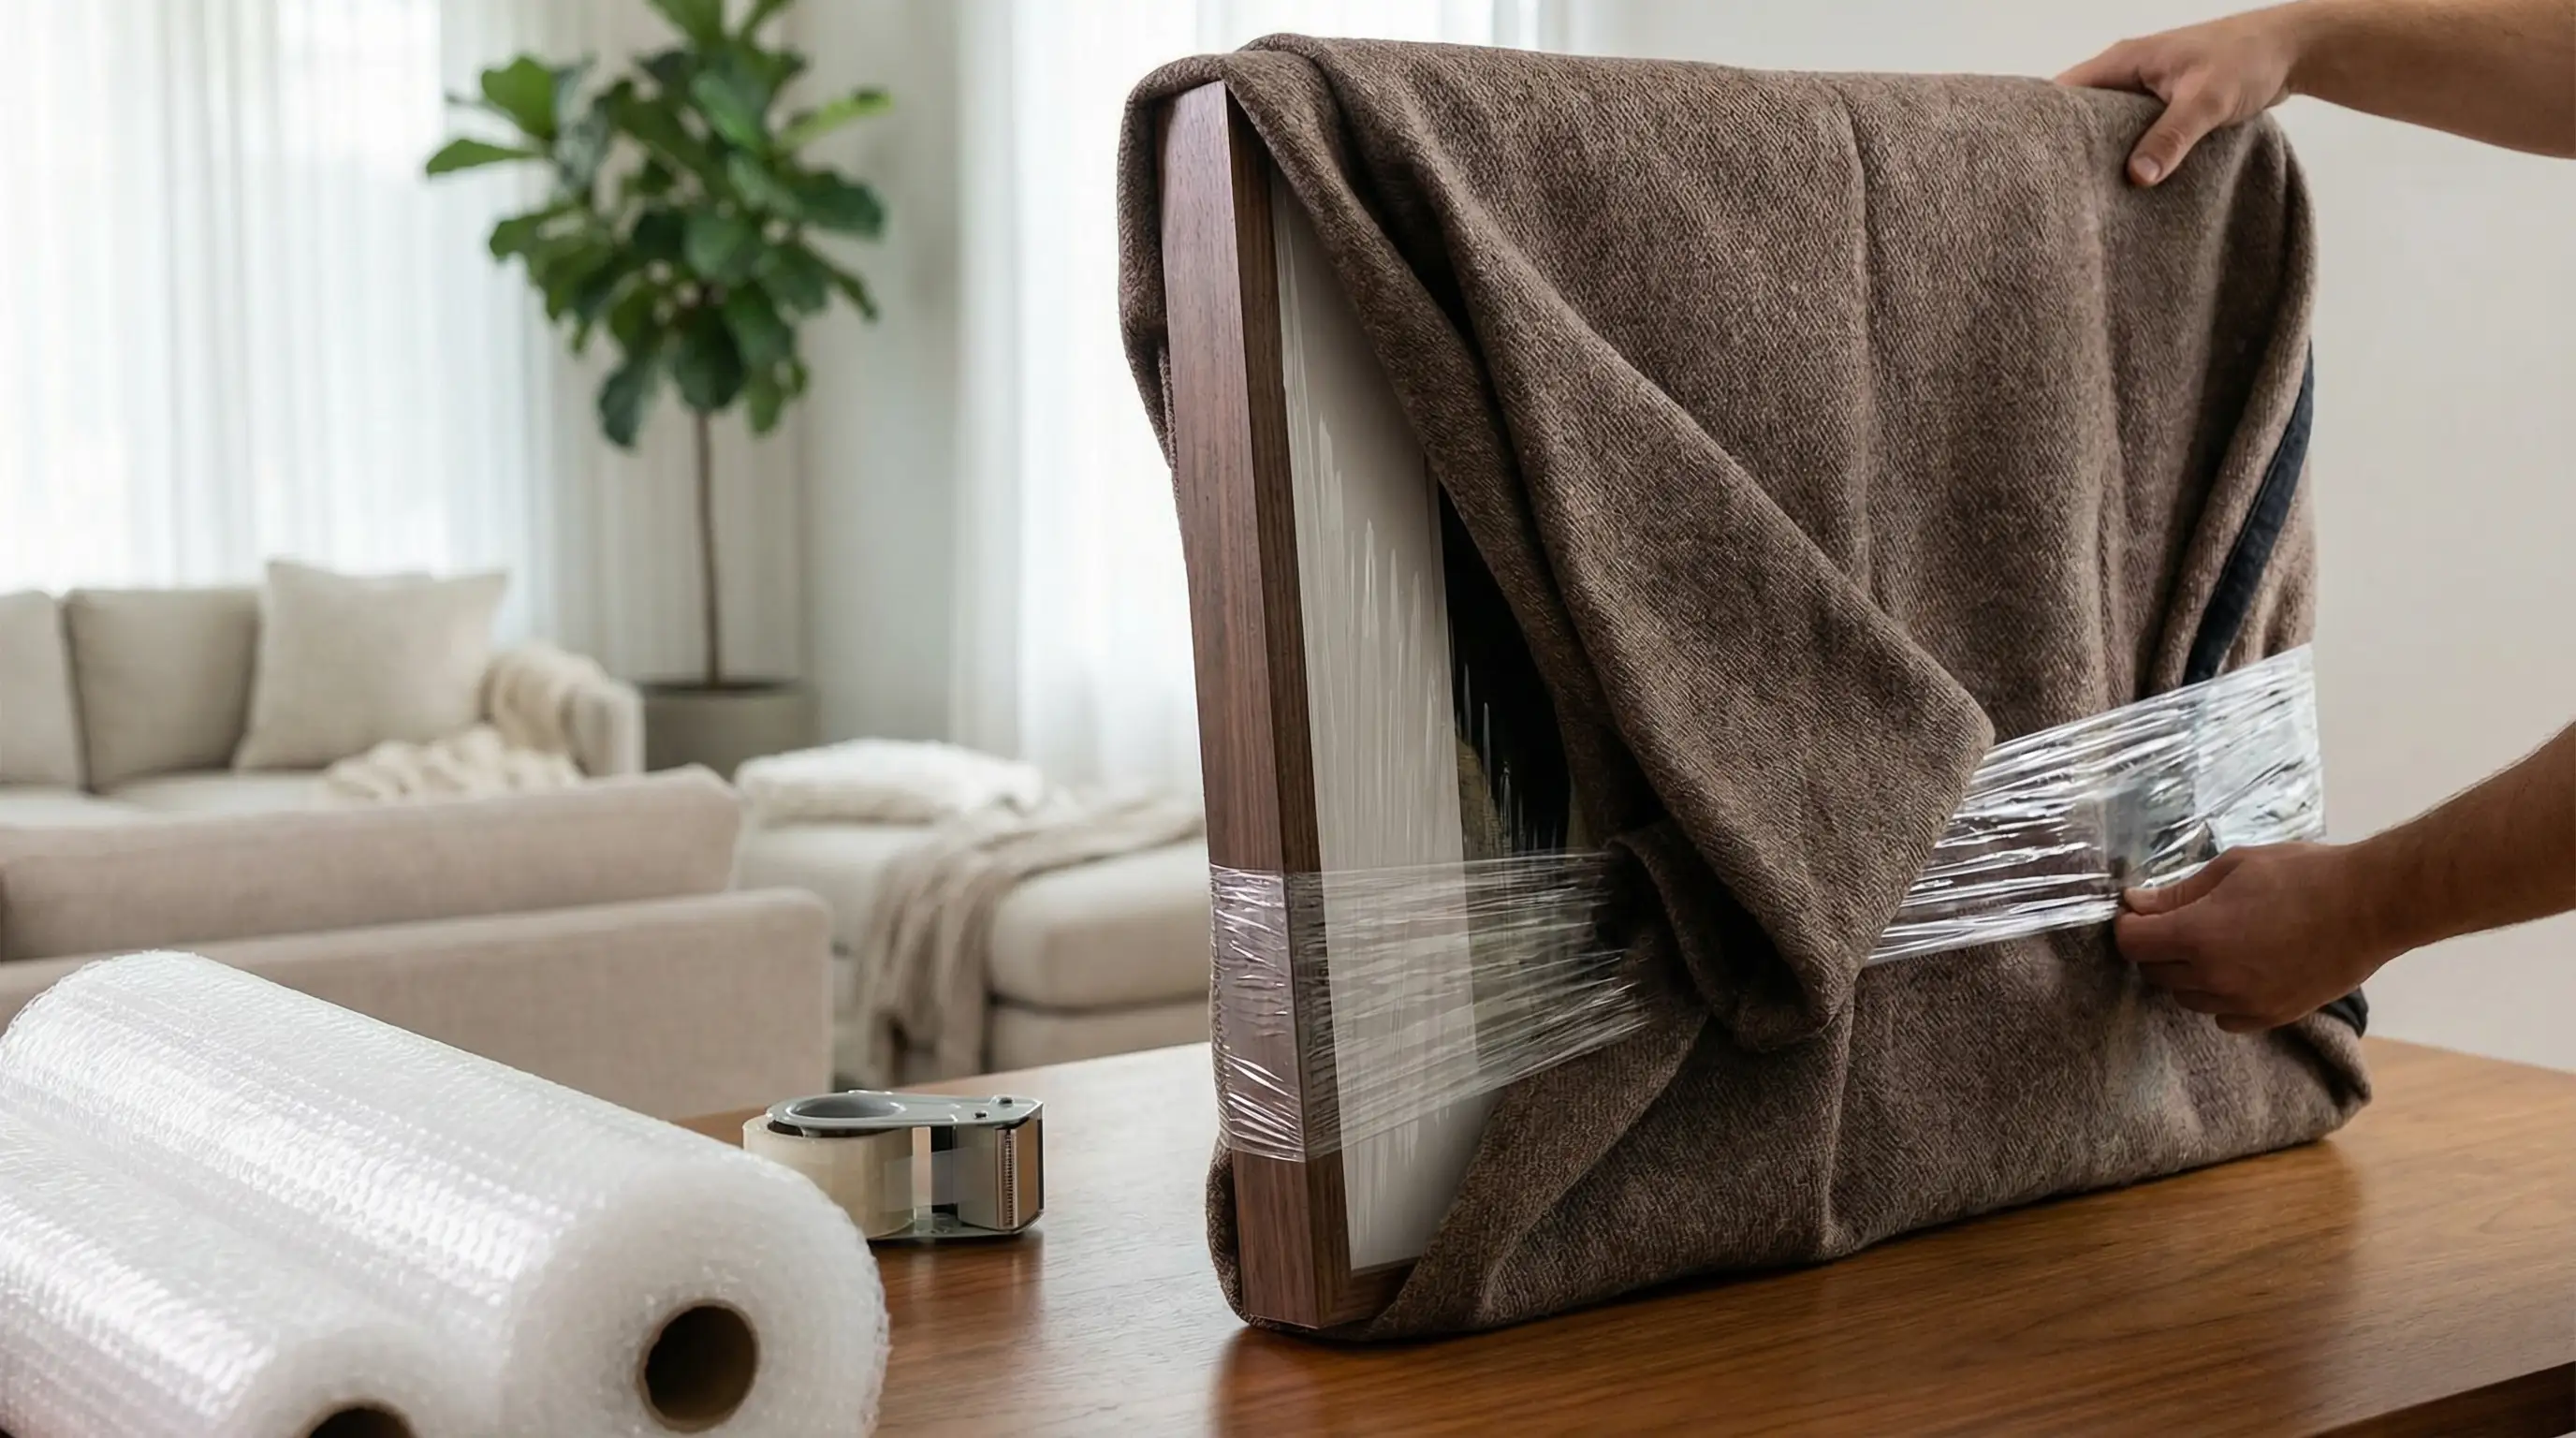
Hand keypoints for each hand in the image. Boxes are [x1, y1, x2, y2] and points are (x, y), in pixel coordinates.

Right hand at [2056, 6, 2309, 185]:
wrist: (2292, 49)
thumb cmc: (2248, 59)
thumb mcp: (2207, 100)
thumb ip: (2171, 136)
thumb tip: (2137, 176)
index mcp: (2124, 60)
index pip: (2064, 90)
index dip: (2044, 122)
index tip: (2034, 159)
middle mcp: (2127, 72)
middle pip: (2079, 112)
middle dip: (2069, 146)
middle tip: (2059, 186)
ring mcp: (2143, 88)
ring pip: (2106, 125)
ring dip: (2101, 153)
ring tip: (2086, 190)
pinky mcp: (2161, 105)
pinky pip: (2131, 131)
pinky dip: (2128, 152)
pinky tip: (2126, 181)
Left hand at [2115, 842, 2402, 1031]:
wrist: (2370, 905)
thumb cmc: (2302, 874)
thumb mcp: (2233, 868)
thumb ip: (2178, 893)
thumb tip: (2133, 904)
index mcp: (2198, 934)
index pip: (2132, 944)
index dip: (2129, 926)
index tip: (2140, 912)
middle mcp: (2215, 976)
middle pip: (2155, 972)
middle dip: (2157, 947)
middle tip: (2180, 922)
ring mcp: (2244, 1002)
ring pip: (2186, 997)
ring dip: (2187, 974)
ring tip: (2217, 943)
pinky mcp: (2272, 1016)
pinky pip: (2222, 1017)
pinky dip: (2219, 998)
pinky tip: (2239, 970)